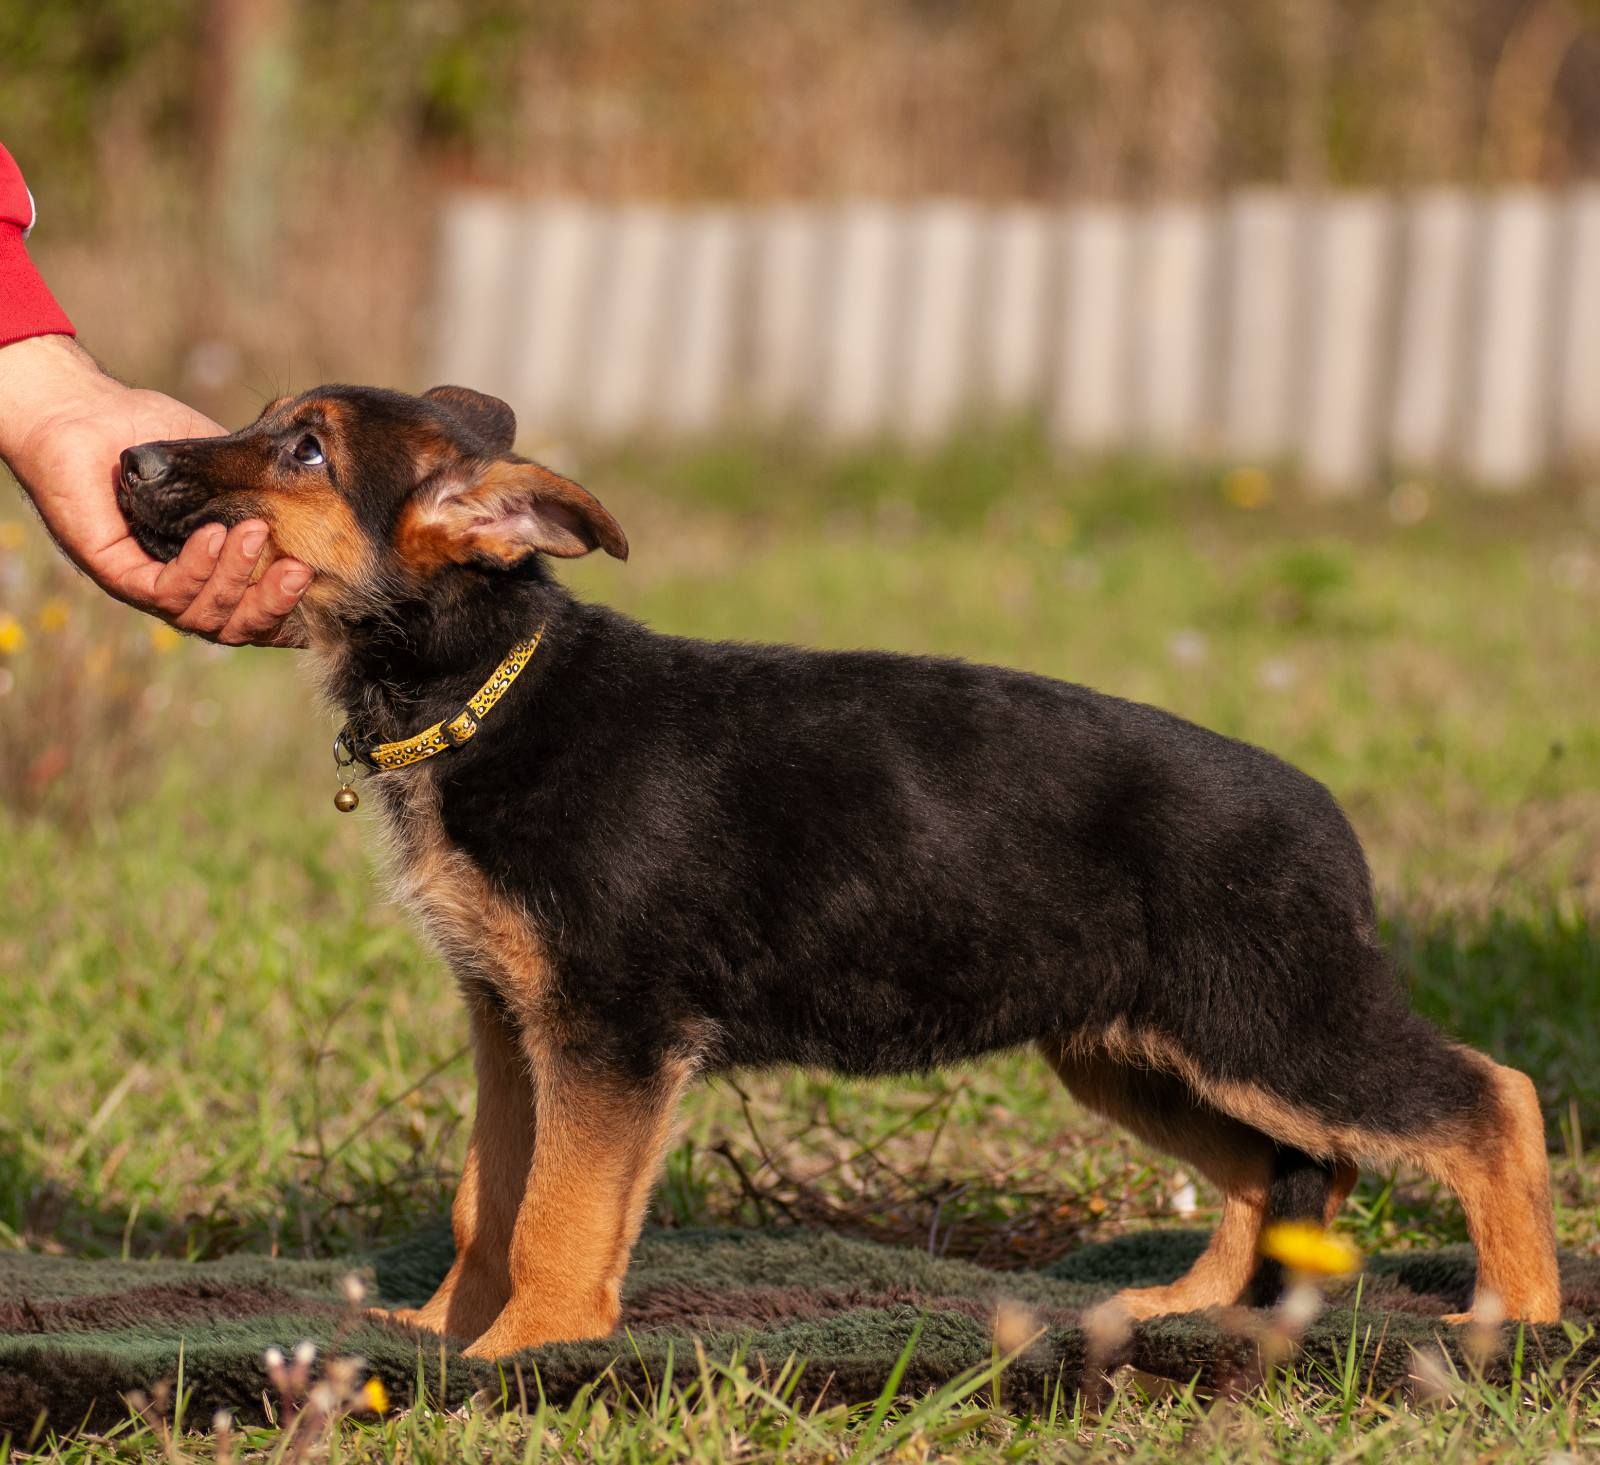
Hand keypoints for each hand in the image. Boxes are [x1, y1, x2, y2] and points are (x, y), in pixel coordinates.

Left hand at [0, 334, 309, 645]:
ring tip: (254, 534)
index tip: (317, 583)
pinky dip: (196, 568)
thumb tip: (318, 497)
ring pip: (204, 617)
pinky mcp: (114, 572)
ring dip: (236, 580)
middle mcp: (181, 588)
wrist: (84, 411)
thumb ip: (261, 487)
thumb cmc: (150, 433)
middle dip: (273, 605)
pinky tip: (213, 534)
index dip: (290, 613)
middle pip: (236, 630)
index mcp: (211, 571)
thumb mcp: (223, 462)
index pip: (258, 615)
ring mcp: (146, 584)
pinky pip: (163, 592)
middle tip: (298, 570)